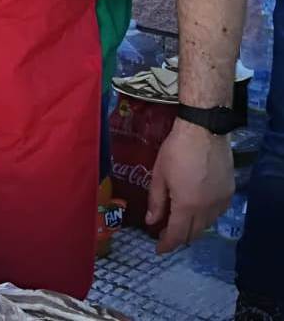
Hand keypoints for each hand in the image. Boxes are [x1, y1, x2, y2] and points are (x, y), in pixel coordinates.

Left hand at [147, 120, 233, 252]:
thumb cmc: (176, 151)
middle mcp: (207, 208)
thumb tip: (152, 222)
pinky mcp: (229, 192)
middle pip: (194, 232)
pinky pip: (217, 213)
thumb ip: (156, 202)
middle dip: (180, 238)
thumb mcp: (159, 176)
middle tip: (166, 236)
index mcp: (187, 205)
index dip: (167, 245)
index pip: (178, 234)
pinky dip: (206, 217)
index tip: (159, 250)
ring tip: (179, 223)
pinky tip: (196, 211)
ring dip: (193, 228)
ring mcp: (221, 200)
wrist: (204, 131)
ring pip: (207, 224)